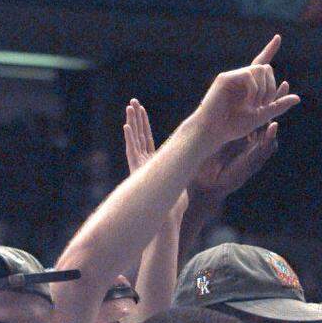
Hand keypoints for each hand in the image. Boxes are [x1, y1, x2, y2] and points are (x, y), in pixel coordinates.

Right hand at [124, 99, 188, 220]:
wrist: (167, 220)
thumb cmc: (174, 208)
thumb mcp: (181, 184)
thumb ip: (183, 174)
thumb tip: (194, 168)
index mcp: (154, 164)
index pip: (149, 139)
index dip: (145, 125)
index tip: (142, 111)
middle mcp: (144, 163)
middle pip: (140, 135)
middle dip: (137, 118)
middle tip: (133, 102)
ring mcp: (140, 166)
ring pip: (135, 140)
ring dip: (132, 122)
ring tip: (129, 106)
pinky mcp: (138, 172)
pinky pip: (132, 152)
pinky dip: (130, 139)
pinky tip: (127, 126)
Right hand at [196, 34, 299, 146]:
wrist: (214, 131)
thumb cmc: (235, 126)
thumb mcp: (262, 116)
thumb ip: (278, 106)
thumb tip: (298, 98)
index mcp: (249, 85)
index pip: (261, 62)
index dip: (270, 50)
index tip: (278, 37)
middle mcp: (241, 78)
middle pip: (266, 68)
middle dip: (272, 88)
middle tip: (264, 106)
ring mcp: (233, 77)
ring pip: (259, 69)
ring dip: (264, 89)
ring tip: (255, 106)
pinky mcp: (225, 78)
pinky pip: (249, 76)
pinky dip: (254, 90)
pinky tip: (248, 104)